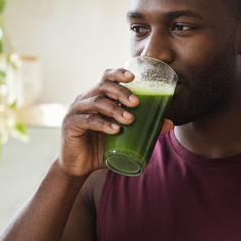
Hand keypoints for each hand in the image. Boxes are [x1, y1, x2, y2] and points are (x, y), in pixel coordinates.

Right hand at [57, 68, 173, 178]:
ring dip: (115, 109)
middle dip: (121, 92)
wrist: (78, 167)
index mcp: (96, 97)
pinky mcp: (70, 125)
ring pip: (96, 102)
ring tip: (130, 120)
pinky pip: (87, 120)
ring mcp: (75, 111)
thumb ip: (143, 128)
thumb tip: (169, 123)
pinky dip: (102, 124)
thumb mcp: (123, 137)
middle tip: (136, 103)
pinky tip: (115, 130)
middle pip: (103, 86)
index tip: (133, 77)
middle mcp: (84, 100)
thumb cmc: (100, 148)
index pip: (106, 78)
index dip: (118, 74)